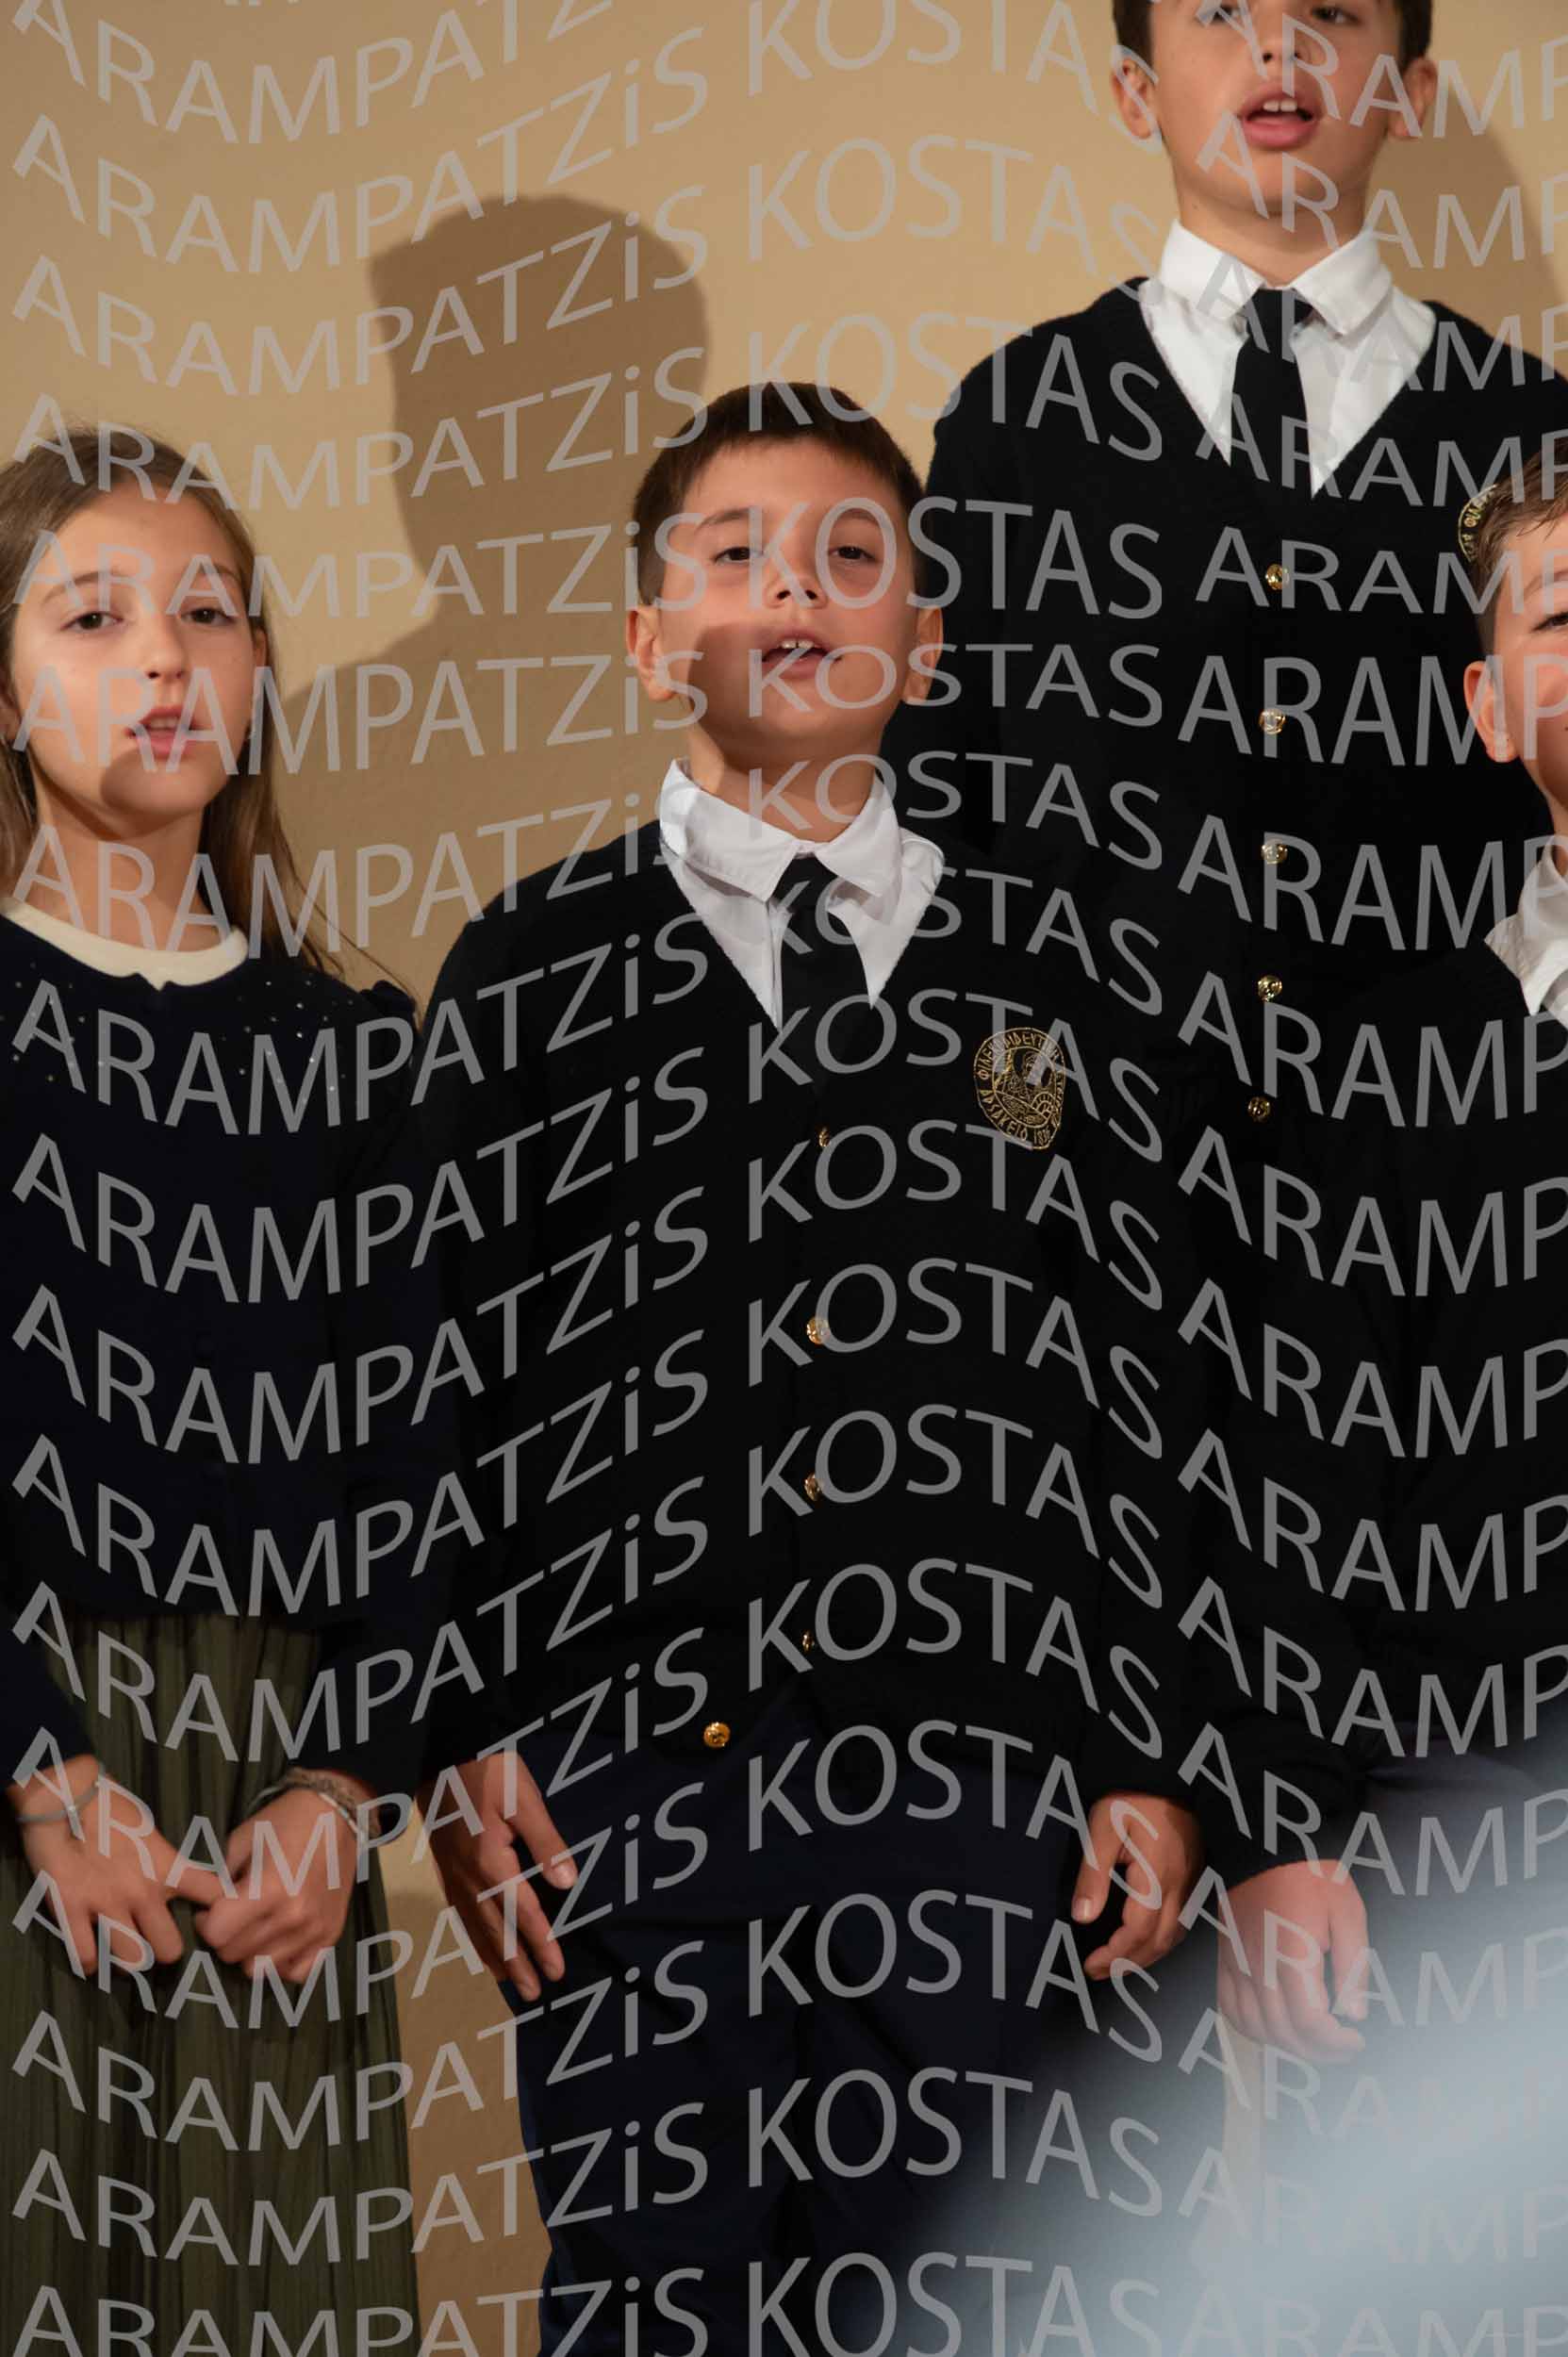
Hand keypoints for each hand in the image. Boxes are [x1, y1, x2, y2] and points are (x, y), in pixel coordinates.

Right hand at [11, 1758, 223, 1972]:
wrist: (65, 1795)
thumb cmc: (111, 1805)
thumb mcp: (149, 1832)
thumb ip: (163, 1863)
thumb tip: (175, 1884)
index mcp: (166, 1867)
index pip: (212, 1896)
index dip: (216, 1909)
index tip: (208, 1915)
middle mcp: (142, 1892)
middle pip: (169, 1950)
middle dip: (164, 1948)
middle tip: (154, 1939)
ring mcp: (105, 1905)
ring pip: (131, 1961)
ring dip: (127, 1957)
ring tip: (122, 1948)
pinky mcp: (70, 1911)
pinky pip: (85, 1957)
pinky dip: (88, 1960)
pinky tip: (91, 1952)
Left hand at [197, 1787, 364, 1983]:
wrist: (336, 1814)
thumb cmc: (283, 1823)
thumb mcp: (241, 1841)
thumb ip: (218, 1881)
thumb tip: (203, 1911)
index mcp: (269, 1889)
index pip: (216, 1934)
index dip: (205, 1922)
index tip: (210, 1909)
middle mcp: (293, 1916)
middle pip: (234, 1954)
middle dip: (225, 1937)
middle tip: (232, 1915)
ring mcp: (314, 1929)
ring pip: (260, 1969)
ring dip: (250, 1951)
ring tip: (255, 1926)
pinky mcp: (331, 1935)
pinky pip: (295, 1973)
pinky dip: (282, 1963)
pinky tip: (278, 1940)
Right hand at [419, 1751, 575, 2001]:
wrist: (445, 1752)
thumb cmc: (490, 1771)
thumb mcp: (525, 1800)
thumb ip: (546, 1843)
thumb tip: (566, 1885)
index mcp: (492, 1862)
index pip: (524, 1913)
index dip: (542, 1944)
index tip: (558, 1972)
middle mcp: (469, 1876)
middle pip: (496, 1929)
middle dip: (518, 1964)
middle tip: (536, 1994)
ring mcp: (454, 1873)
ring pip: (475, 1925)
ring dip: (494, 1956)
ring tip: (510, 1983)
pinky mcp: (446, 1865)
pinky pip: (460, 1912)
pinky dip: (472, 1935)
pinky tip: (479, 1943)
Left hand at [1072, 1792, 1202, 1979]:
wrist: (1165, 1774)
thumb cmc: (1130, 1799)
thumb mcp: (1102, 1829)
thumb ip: (1093, 1875)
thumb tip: (1082, 1918)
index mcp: (1157, 1875)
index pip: (1139, 1930)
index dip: (1115, 1954)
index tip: (1090, 1964)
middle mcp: (1182, 1886)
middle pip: (1161, 1941)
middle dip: (1129, 1964)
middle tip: (1098, 1971)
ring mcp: (1193, 1883)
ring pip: (1176, 1935)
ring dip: (1148, 1956)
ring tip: (1118, 1964)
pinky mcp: (1196, 1877)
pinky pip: (1184, 1922)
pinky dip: (1164, 1940)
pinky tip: (1146, 1942)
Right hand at [1217, 1861, 1368, 2060]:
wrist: (1264, 1843)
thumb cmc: (1311, 1873)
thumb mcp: (1348, 1911)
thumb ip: (1353, 1966)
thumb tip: (1354, 2014)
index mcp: (1292, 1954)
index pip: (1308, 2022)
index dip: (1335, 2043)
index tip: (1355, 2039)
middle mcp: (1258, 1966)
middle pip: (1282, 2032)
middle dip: (1318, 2051)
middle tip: (1343, 2046)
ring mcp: (1236, 1964)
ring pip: (1255, 2028)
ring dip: (1287, 2046)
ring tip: (1313, 2040)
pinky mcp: (1225, 1959)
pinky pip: (1230, 2008)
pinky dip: (1252, 2029)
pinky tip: (1275, 2027)